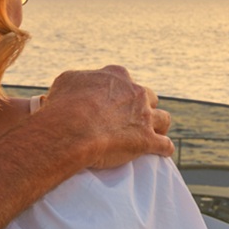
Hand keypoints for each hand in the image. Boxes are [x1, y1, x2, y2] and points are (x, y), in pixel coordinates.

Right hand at [43, 65, 173, 167]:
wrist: (72, 128)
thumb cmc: (64, 105)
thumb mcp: (65, 82)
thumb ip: (77, 82)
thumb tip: (75, 90)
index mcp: (116, 76)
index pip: (124, 79)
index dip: (119, 90)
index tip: (113, 100)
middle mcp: (135, 92)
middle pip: (148, 97)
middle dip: (143, 106)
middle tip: (133, 118)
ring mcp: (144, 116)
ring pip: (163, 119)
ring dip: (159, 126)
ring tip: (155, 134)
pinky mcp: (147, 140)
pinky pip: (164, 145)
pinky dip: (164, 148)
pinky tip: (161, 152)